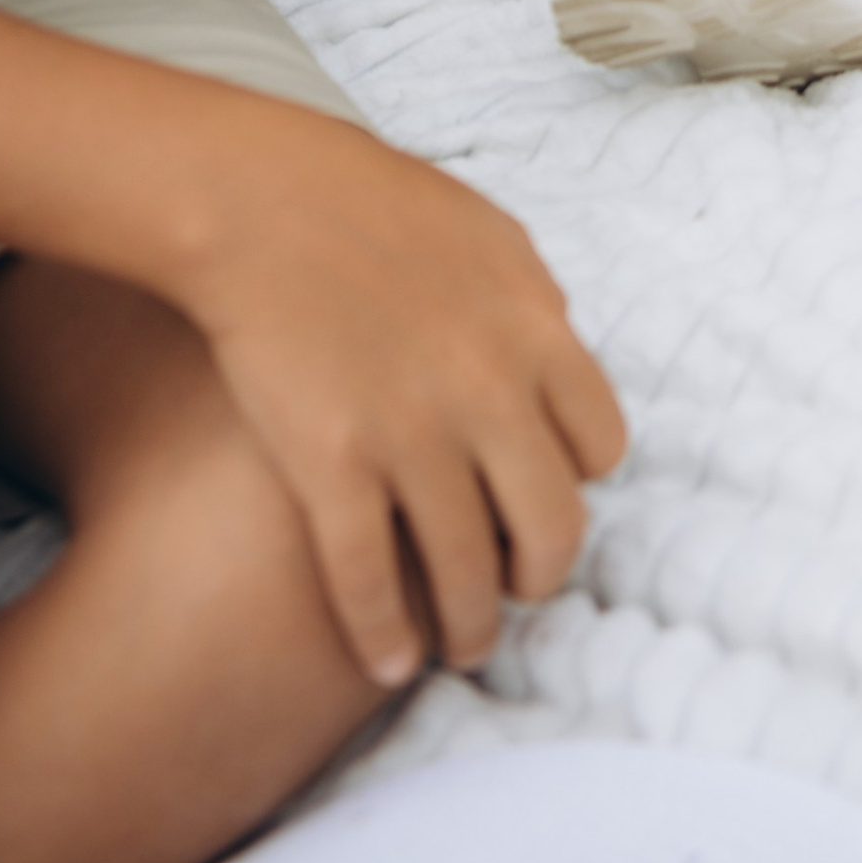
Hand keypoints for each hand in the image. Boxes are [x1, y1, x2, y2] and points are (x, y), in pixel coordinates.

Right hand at [176, 109, 625, 690]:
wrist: (260, 200)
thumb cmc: (371, 203)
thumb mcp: (488, 236)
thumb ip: (533, 303)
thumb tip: (559, 353)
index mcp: (535, 330)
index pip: (601, 446)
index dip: (576, 483)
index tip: (544, 496)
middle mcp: (488, 391)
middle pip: (553, 527)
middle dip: (539, 576)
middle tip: (515, 591)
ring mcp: (411, 434)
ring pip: (467, 575)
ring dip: (469, 628)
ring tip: (459, 646)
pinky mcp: (330, 466)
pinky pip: (370, 583)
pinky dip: (383, 638)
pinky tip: (387, 662)